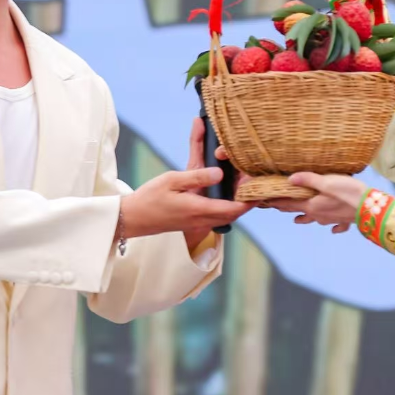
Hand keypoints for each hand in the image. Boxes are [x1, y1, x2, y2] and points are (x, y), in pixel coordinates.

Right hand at [122, 168, 251, 241]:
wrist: (133, 219)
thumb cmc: (150, 198)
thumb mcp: (172, 180)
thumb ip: (197, 176)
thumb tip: (220, 172)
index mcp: (199, 209)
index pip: (234, 208)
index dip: (250, 199)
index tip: (261, 185)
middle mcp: (202, 218)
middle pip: (235, 213)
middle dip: (248, 199)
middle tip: (257, 181)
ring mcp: (198, 222)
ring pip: (227, 215)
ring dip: (238, 202)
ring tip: (245, 184)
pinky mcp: (194, 221)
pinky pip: (216, 214)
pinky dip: (226, 204)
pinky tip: (226, 190)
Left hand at [267, 172, 367, 227]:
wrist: (370, 209)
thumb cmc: (348, 193)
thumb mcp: (326, 182)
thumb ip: (308, 180)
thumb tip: (290, 179)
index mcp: (312, 206)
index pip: (290, 203)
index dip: (278, 202)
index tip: (267, 201)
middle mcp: (319, 215)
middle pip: (299, 212)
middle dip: (287, 209)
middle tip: (277, 207)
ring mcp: (331, 220)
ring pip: (314, 220)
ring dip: (305, 219)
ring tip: (297, 220)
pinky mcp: (344, 221)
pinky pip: (336, 226)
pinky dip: (333, 227)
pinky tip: (333, 229)